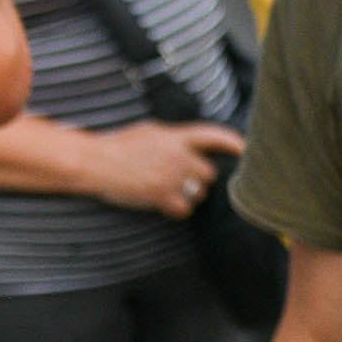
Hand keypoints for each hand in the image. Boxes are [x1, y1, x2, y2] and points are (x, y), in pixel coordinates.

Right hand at [85, 120, 243, 215]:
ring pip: (198, 193)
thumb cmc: (120, 145)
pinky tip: (163, 204)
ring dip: (189, 195)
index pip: (214, 136)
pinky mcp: (162, 196)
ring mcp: (172, 176)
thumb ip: (174, 138)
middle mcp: (180, 155)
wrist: (97, 162)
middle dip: (199, 179)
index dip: (233, 143)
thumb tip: (189, 146)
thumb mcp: (150, 132)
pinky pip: (184, 209)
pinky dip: (176, 210)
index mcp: (177, 136)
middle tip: (180, 179)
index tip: (245, 151)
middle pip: (209, 173)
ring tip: (167, 190)